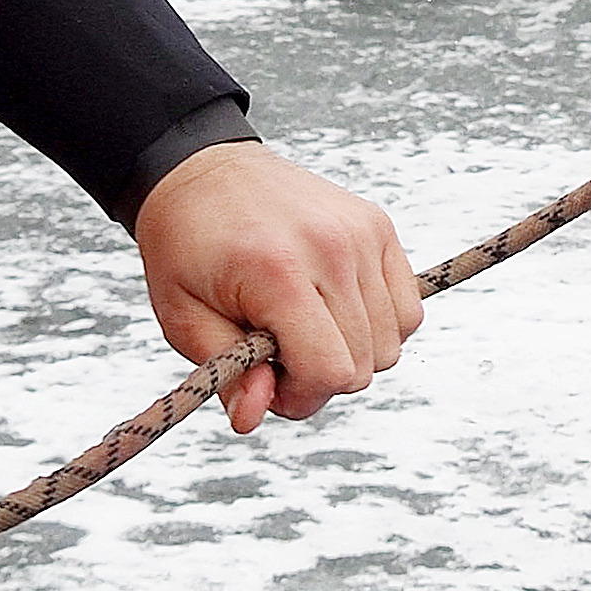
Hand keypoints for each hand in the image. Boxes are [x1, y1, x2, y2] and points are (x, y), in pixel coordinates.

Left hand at [134, 141, 423, 431]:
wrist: (202, 171)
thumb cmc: (187, 249)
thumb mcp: (183, 318)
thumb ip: (227, 373)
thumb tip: (254, 419)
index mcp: (278, 272)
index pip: (330, 370)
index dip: (300, 395)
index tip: (266, 378)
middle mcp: (332, 248)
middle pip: (364, 364)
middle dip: (322, 377)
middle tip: (278, 351)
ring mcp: (362, 234)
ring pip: (391, 341)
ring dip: (351, 351)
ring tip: (304, 326)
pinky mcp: (379, 226)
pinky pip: (407, 309)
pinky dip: (377, 325)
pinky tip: (334, 309)